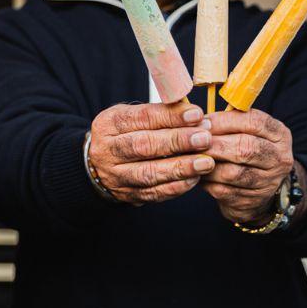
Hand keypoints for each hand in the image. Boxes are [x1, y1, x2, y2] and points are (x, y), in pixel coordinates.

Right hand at [87, 100, 214, 204]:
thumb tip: (196, 115)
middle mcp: (108, 150)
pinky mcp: (128, 194)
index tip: (196, 115)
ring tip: (206, 162)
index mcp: (109, 124)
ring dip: (180, 168)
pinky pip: (153, 193)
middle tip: (204, 139)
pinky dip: (176, 187)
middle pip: (143, 146)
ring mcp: (116, 176)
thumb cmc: (126, 135)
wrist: (100, 166)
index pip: (141, 118)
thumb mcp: (133, 116)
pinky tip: (195, 178)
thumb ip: (160, 113)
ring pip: (148, 173)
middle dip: (177, 142)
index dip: (170, 116)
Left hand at [202, 109, 294, 224]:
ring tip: (192, 158)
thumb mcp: (249, 132)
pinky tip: (197, 174)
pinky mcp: (252, 201)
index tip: (202, 122)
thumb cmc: (247, 152)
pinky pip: (224, 190)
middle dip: (215, 144)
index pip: (254, 122)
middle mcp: (279, 158)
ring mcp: (268, 182)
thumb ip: (231, 121)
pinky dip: (207, 181)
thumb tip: (198, 119)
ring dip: (208, 164)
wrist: (259, 190)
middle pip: (245, 148)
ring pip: (232, 173)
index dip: (224, 121)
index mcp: (280, 135)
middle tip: (193, 142)